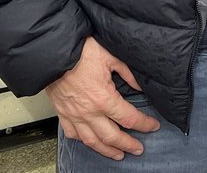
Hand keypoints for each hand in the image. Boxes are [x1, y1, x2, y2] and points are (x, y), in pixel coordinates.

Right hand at [45, 36, 159, 159]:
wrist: (53, 54)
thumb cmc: (80, 52)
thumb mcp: (111, 56)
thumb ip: (127, 72)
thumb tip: (139, 85)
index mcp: (104, 98)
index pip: (129, 118)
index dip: (144, 124)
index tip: (153, 126)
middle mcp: (89, 112)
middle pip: (112, 137)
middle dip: (128, 145)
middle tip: (138, 149)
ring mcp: (75, 116)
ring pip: (92, 141)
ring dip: (107, 150)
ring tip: (118, 154)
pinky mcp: (63, 114)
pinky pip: (72, 134)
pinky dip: (83, 141)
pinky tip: (90, 141)